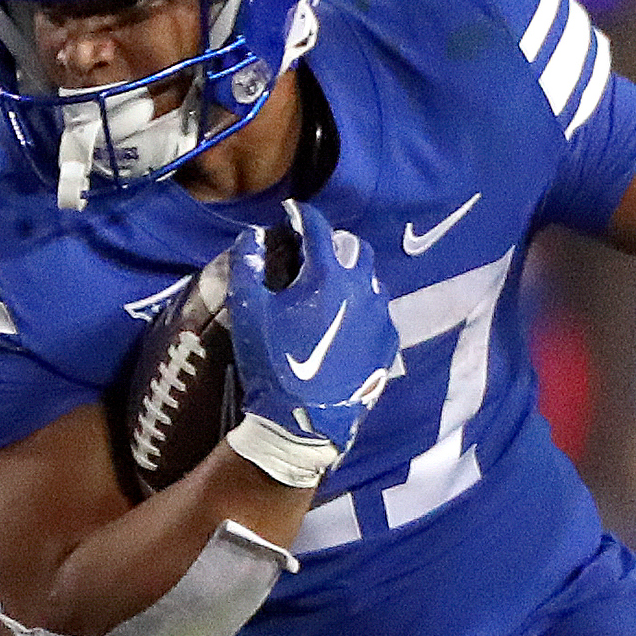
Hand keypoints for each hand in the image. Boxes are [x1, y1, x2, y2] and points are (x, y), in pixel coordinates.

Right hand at [224, 200, 401, 481]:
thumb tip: (252, 236)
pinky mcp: (387, 343)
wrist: (305, 421)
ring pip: (370, 278)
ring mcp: (380, 316)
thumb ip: (247, 266)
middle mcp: (362, 287)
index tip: (290, 214)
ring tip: (330, 287)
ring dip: (350, 274)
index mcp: (327, 273)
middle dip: (331, 243)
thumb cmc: (273, 363)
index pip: (317, 227)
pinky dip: (362, 306)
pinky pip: (378, 312)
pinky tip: (345, 321)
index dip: (300, 216)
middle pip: (353, 247)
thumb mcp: (248, 312)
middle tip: (311, 253)